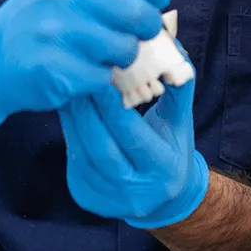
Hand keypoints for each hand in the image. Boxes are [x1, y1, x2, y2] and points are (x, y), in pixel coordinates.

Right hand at [0, 0, 170, 126]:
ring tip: (109, 50)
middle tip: (142, 31)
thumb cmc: (44, 11)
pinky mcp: (53, 70)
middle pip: (136, 12)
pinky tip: (87, 68)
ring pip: (125, 48)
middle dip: (149, 25)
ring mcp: (54, 33)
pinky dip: (103, 76)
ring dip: (125, 54)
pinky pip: (104, 76)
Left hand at [59, 69, 208, 228]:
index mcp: (164, 169)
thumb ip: (180, 88)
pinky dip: (71, 132)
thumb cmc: (173, 146)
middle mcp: (136, 193)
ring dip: (73, 121)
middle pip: (102, 148)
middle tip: (77, 79)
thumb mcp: (181, 120)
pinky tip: (69, 110)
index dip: (115, 109)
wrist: (164, 195)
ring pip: (83, 155)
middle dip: (87, 112)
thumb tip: (175, 50)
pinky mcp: (87, 198)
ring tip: (69, 90)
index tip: (102, 80)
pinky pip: (74, 160)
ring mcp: (108, 200)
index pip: (133, 137)